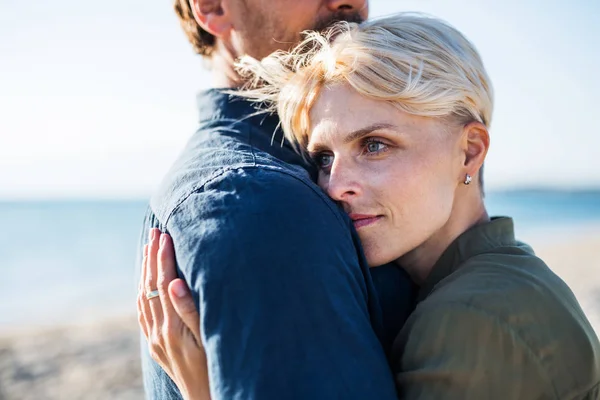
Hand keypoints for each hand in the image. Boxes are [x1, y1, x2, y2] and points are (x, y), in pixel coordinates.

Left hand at [137, 228, 210, 399]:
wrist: (205, 397)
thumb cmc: (214, 368)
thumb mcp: (208, 339)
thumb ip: (191, 311)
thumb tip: (174, 283)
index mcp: (173, 327)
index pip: (164, 282)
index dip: (164, 257)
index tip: (165, 235)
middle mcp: (159, 332)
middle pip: (151, 286)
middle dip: (152, 256)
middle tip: (155, 232)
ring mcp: (155, 339)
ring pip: (144, 297)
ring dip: (146, 270)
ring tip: (149, 248)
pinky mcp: (155, 345)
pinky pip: (143, 313)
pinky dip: (143, 291)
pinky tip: (146, 283)